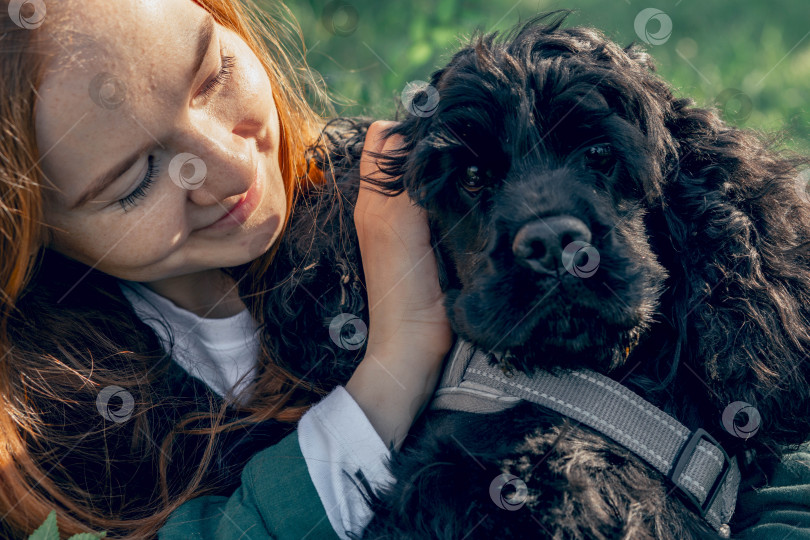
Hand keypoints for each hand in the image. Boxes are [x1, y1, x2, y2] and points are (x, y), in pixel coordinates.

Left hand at [345, 121, 452, 449]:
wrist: (414, 342)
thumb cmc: (403, 287)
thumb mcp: (401, 225)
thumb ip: (404, 180)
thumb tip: (414, 134)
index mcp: (373, 198)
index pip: (386, 138)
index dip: (411, 125)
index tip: (444, 122)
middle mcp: (385, 206)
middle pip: (405, 153)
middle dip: (429, 141)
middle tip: (462, 141)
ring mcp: (407, 225)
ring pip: (424, 174)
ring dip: (441, 165)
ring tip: (469, 163)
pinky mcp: (429, 242)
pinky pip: (438, 199)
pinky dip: (451, 189)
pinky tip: (469, 192)